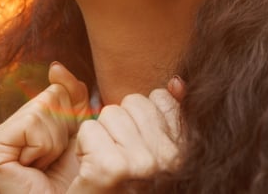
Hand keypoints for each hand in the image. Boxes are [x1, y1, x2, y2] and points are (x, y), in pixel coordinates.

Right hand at [0, 62, 90, 193]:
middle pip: (50, 96)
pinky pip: (31, 123)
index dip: (74, 116)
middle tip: (55, 160)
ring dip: (55, 141)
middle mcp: (3, 129)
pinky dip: (44, 146)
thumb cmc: (75, 176)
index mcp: (23, 124)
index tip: (65, 148)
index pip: (57, 90)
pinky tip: (34, 167)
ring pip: (42, 107)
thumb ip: (72, 94)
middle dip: (64, 129)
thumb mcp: (80, 127)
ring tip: (45, 165)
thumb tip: (54, 67)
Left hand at [68, 77, 184, 192]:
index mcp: (183, 151)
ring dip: (101, 137)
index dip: (140, 119)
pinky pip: (89, 130)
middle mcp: (170, 159)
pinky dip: (84, 149)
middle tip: (119, 160)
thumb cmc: (122, 186)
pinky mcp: (111, 168)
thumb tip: (175, 83)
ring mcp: (142, 164)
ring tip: (107, 167)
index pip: (160, 98)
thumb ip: (168, 112)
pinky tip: (92, 173)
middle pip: (133, 103)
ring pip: (110, 113)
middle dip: (119, 125)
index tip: (136, 148)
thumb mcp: (152, 146)